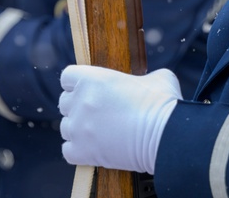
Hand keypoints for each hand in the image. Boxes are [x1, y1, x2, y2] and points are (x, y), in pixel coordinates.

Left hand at [59, 65, 180, 174]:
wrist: (165, 137)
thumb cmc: (163, 105)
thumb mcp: (158, 78)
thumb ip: (145, 76)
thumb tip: (148, 82)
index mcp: (93, 78)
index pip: (67, 77)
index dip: (76, 84)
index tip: (87, 90)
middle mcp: (81, 101)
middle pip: (63, 103)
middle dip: (77, 107)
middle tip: (96, 114)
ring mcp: (79, 127)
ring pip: (65, 128)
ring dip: (78, 130)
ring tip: (97, 134)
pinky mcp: (82, 151)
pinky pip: (68, 151)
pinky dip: (78, 152)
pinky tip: (93, 150)